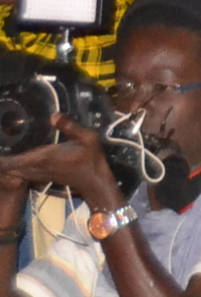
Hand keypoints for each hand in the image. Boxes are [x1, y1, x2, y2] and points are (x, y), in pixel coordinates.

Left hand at [0, 118, 122, 207]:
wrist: (94, 181)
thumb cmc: (91, 158)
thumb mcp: (88, 138)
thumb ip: (70, 127)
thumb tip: (54, 115)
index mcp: (44, 157)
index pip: (14, 161)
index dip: (1, 161)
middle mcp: (37, 166)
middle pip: (9, 168)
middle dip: (1, 163)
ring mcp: (38, 173)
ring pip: (13, 172)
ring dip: (6, 167)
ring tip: (2, 156)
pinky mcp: (41, 176)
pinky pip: (20, 174)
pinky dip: (13, 170)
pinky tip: (13, 163)